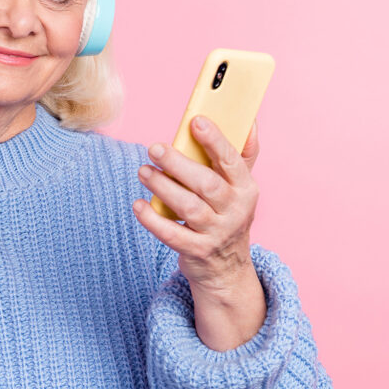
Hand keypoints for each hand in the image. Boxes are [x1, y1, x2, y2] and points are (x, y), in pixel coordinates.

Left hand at [133, 116, 264, 349]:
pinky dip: (153, 220)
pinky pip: (172, 234)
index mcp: (246, 188)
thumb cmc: (227, 215)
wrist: (226, 269)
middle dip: (178, 163)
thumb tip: (249, 119)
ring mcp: (216, 233)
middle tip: (154, 148)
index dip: (215, 140)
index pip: (231, 160)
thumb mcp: (240, 188)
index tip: (196, 121)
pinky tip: (139, 205)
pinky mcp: (197, 251)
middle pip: (206, 184)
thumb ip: (243, 154)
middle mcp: (235, 211)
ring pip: (188, 207)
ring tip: (143, 171)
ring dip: (163, 187)